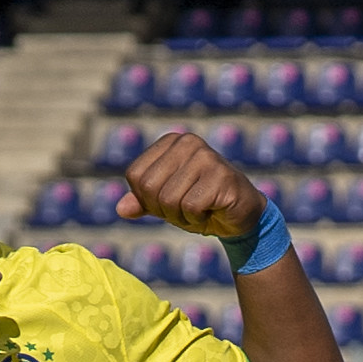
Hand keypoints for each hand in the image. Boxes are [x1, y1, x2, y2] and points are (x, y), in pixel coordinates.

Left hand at [117, 131, 267, 240]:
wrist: (241, 216)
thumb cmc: (201, 205)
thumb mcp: (166, 203)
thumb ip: (142, 202)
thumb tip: (120, 209)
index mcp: (170, 142)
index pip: (135, 176)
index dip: (147, 199)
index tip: (171, 200)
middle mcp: (187, 142)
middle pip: (149, 188)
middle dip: (164, 209)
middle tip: (187, 208)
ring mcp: (206, 156)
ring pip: (169, 199)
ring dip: (182, 217)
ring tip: (201, 209)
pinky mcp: (221, 175)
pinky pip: (190, 207)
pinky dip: (197, 220)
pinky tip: (213, 211)